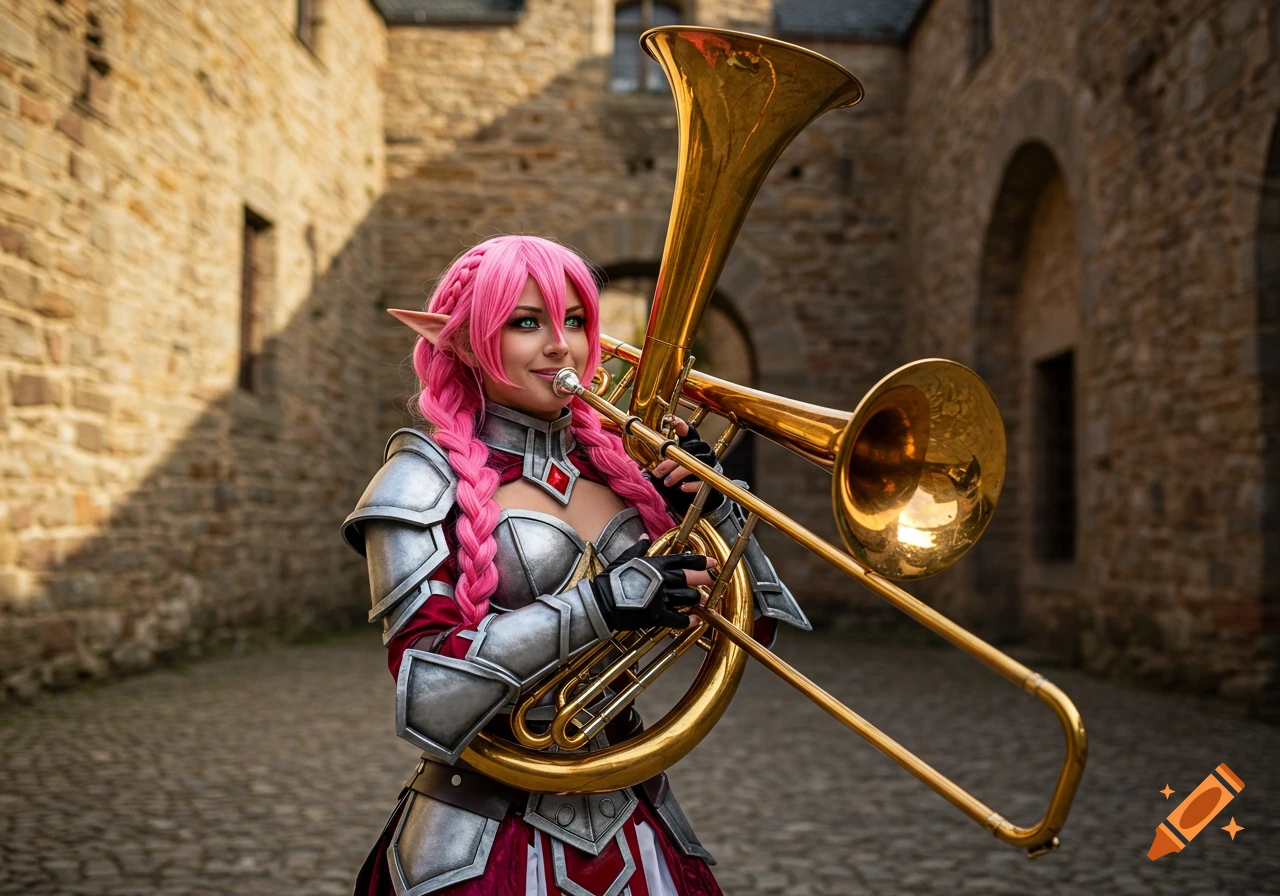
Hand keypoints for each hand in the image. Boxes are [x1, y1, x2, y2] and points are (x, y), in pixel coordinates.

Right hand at [590, 541, 717, 629]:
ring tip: (703, 601)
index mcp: (656, 565)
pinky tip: (696, 620)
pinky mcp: (658, 616)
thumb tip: (644, 537)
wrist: (601, 602)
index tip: (712, 562)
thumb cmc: (611, 581)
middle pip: (691, 578)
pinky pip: (679, 619)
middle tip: (713, 579)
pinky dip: (689, 621)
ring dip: (698, 599)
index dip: (700, 562)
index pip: (683, 560)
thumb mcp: (624, 559)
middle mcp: (662, 580)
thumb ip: (638, 549)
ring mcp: (662, 598)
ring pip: (689, 598)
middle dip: (706, 578)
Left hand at [644, 417, 724, 516]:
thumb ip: (664, 460)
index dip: (682, 426)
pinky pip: (703, 481)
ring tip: (666, 482)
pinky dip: (692, 485)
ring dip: (677, 474)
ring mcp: (709, 466)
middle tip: (657, 472)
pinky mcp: (712, 480)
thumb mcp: (676, 464)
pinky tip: (682, 488)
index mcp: (695, 445)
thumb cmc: (687, 474)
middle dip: (670, 461)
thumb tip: (643, 465)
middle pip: (687, 451)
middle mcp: (703, 453)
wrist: (706, 492)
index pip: (690, 432)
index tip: (674, 422)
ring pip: (693, 466)